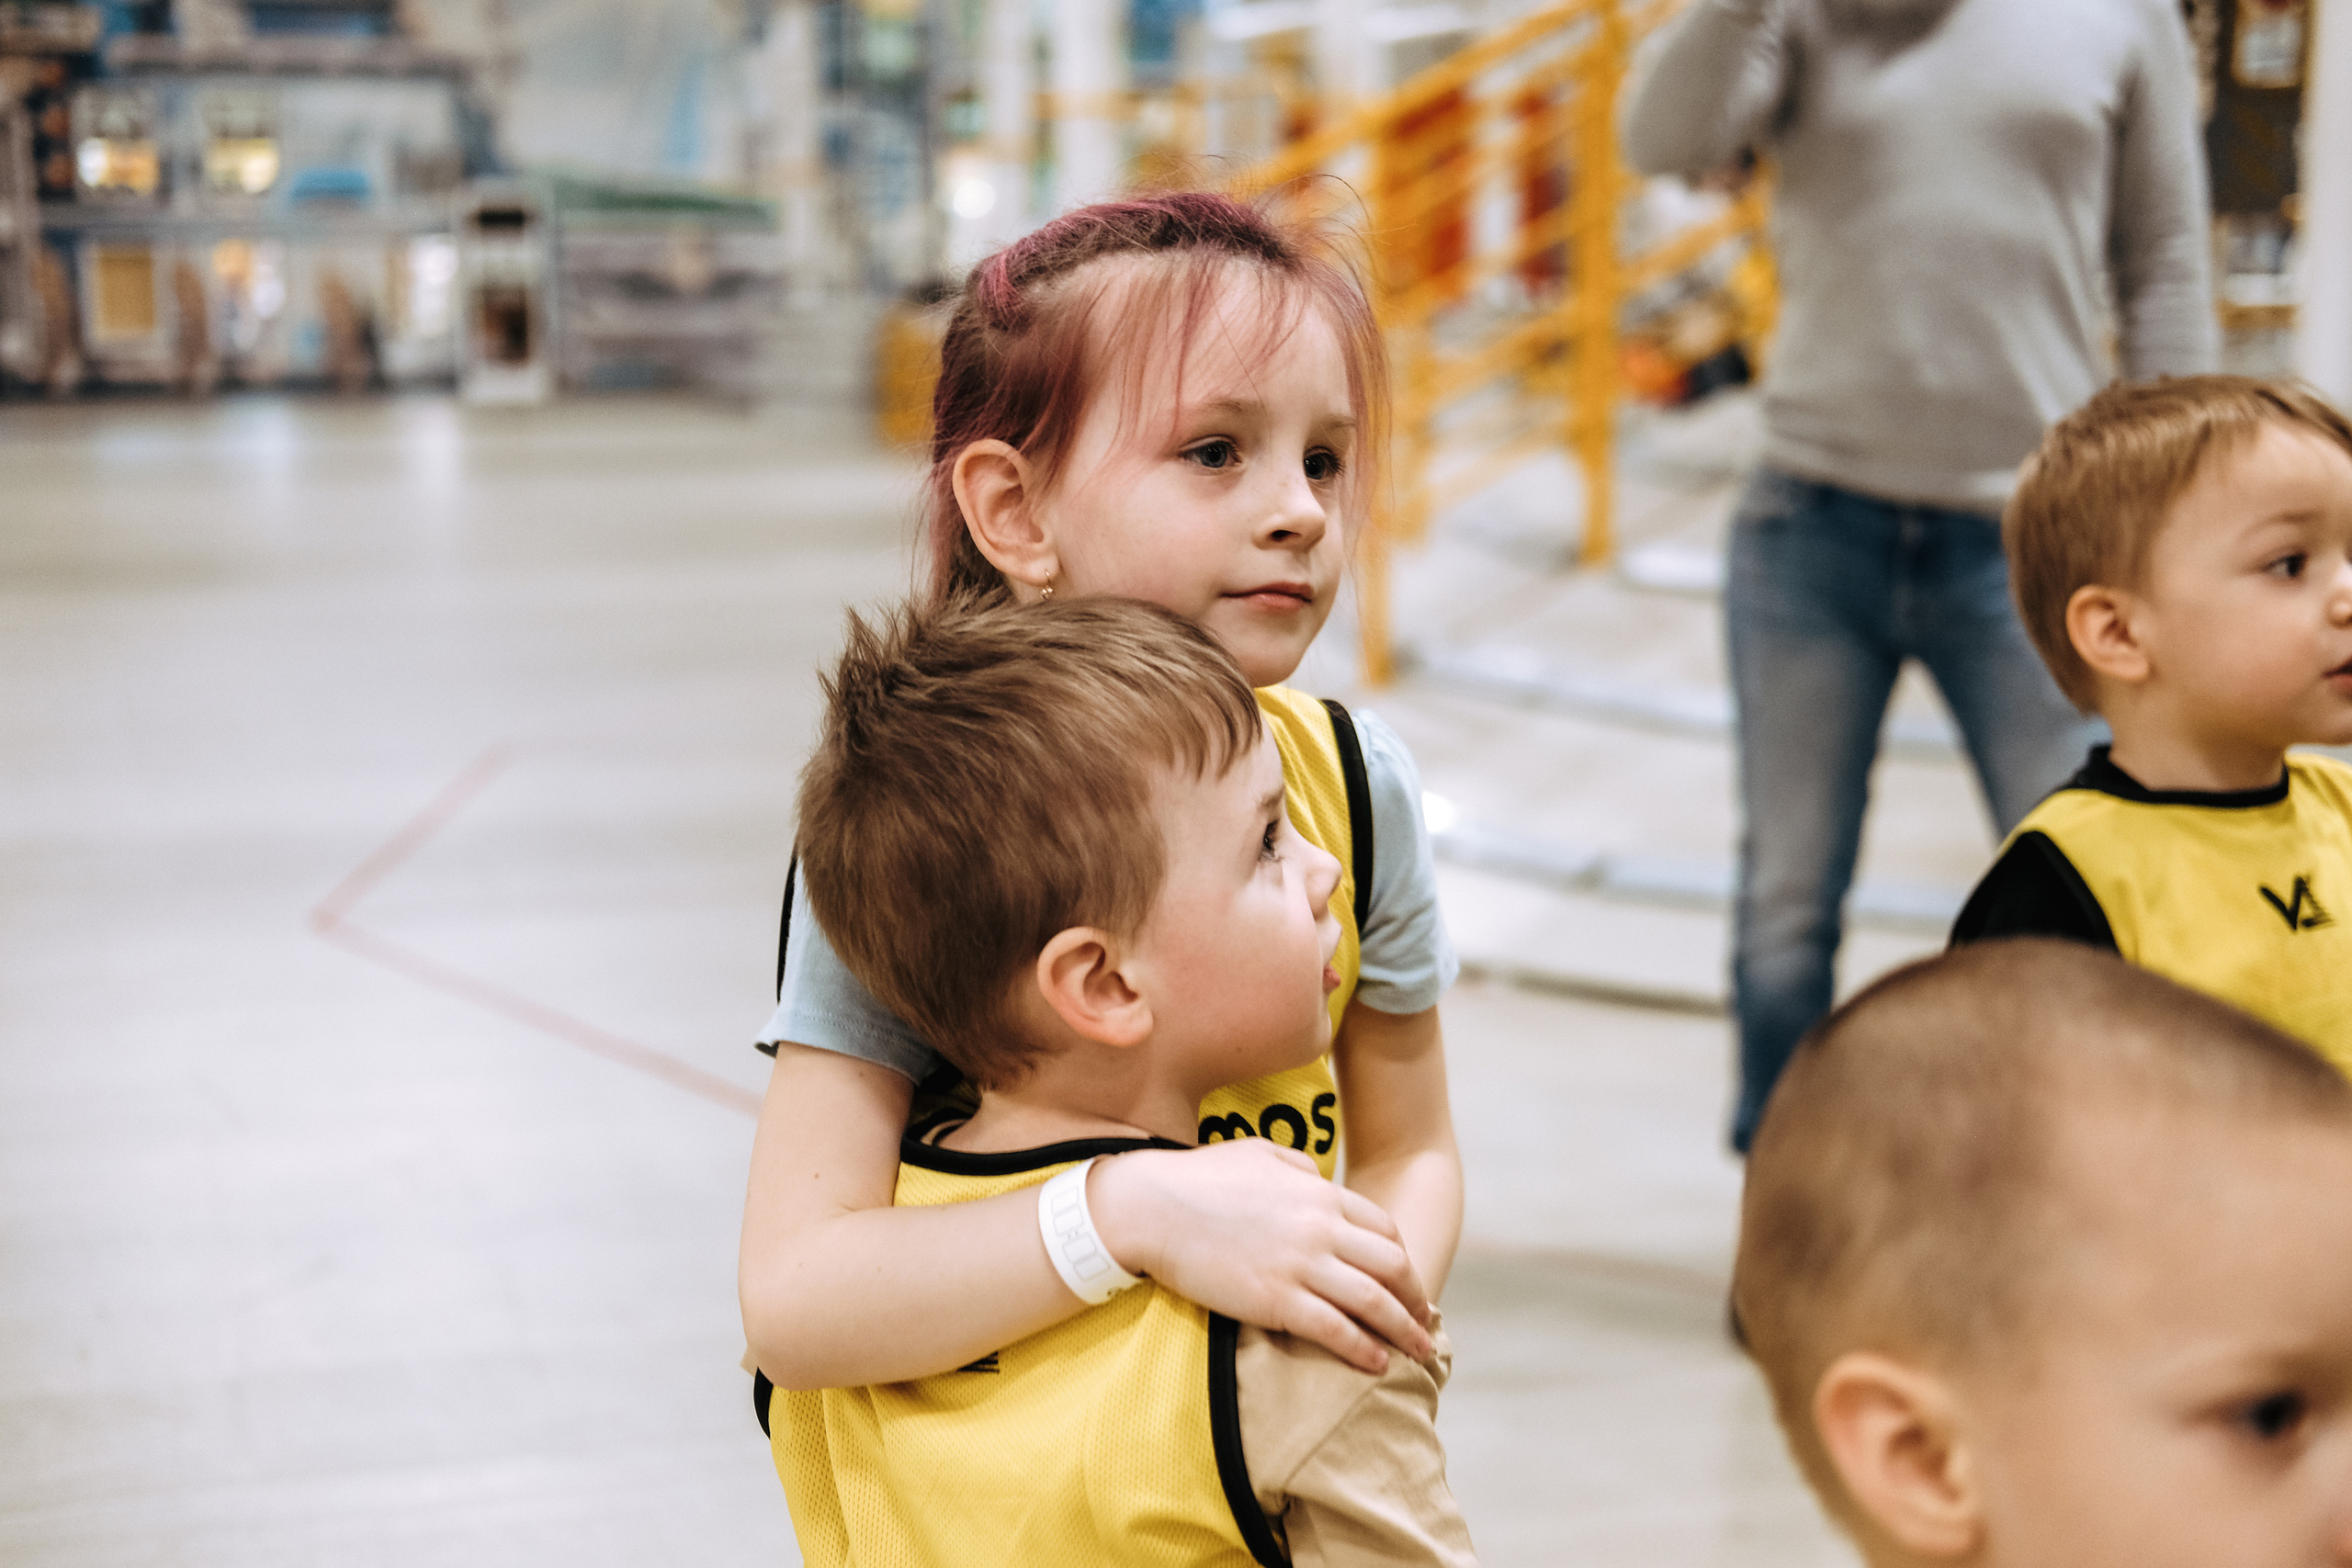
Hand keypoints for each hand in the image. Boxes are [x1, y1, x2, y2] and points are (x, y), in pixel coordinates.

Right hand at [1088, 1139, 1432, 1371]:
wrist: (1151, 1208)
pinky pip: (1334, 1330)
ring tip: (1418, 1352)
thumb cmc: (1199, 1179)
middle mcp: (1320, 1229)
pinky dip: (1362, 1348)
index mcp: (1319, 1194)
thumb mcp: (1259, 1155)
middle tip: (1424, 1322)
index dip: (1402, 1259)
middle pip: (1392, 1266)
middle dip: (1415, 1298)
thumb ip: (1299, 1168)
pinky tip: (1375, 1363)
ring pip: (1373, 1302)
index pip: (1384, 1230)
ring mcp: (1300, 1265)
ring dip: (1403, 1331)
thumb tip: (1319, 1181)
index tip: (1406, 1281)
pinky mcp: (1276, 1300)